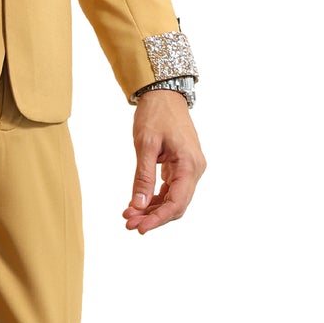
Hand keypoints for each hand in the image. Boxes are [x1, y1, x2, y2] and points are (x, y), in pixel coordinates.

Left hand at [123, 91, 205, 233]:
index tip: (138, 227)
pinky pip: (171, 189)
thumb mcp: (145, 145)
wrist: (164, 94)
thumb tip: (138, 206)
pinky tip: (138, 204)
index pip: (177, 203)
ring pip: (173, 199)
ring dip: (152, 209)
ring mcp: (190, 168)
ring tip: (129, 215)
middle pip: (176, 205)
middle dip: (152, 217)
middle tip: (128, 224)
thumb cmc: (156, 115)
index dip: (158, 219)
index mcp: (190, 165)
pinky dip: (155, 198)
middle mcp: (195, 169)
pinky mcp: (181, 166)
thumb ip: (143, 177)